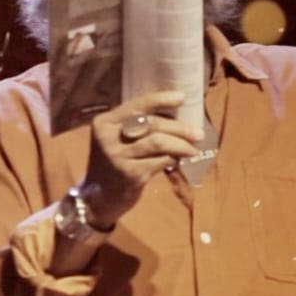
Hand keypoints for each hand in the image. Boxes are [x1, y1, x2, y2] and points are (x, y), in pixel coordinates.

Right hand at [79, 90, 203, 228]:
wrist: (97, 198)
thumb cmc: (112, 162)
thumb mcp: (114, 139)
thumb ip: (134, 126)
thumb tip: (173, 114)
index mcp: (104, 122)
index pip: (136, 106)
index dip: (160, 99)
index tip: (181, 97)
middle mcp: (108, 137)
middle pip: (151, 124)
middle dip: (179, 128)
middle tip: (198, 133)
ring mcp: (119, 156)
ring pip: (159, 142)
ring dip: (181, 144)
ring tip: (193, 149)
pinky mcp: (130, 174)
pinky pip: (160, 161)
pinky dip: (172, 159)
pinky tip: (177, 160)